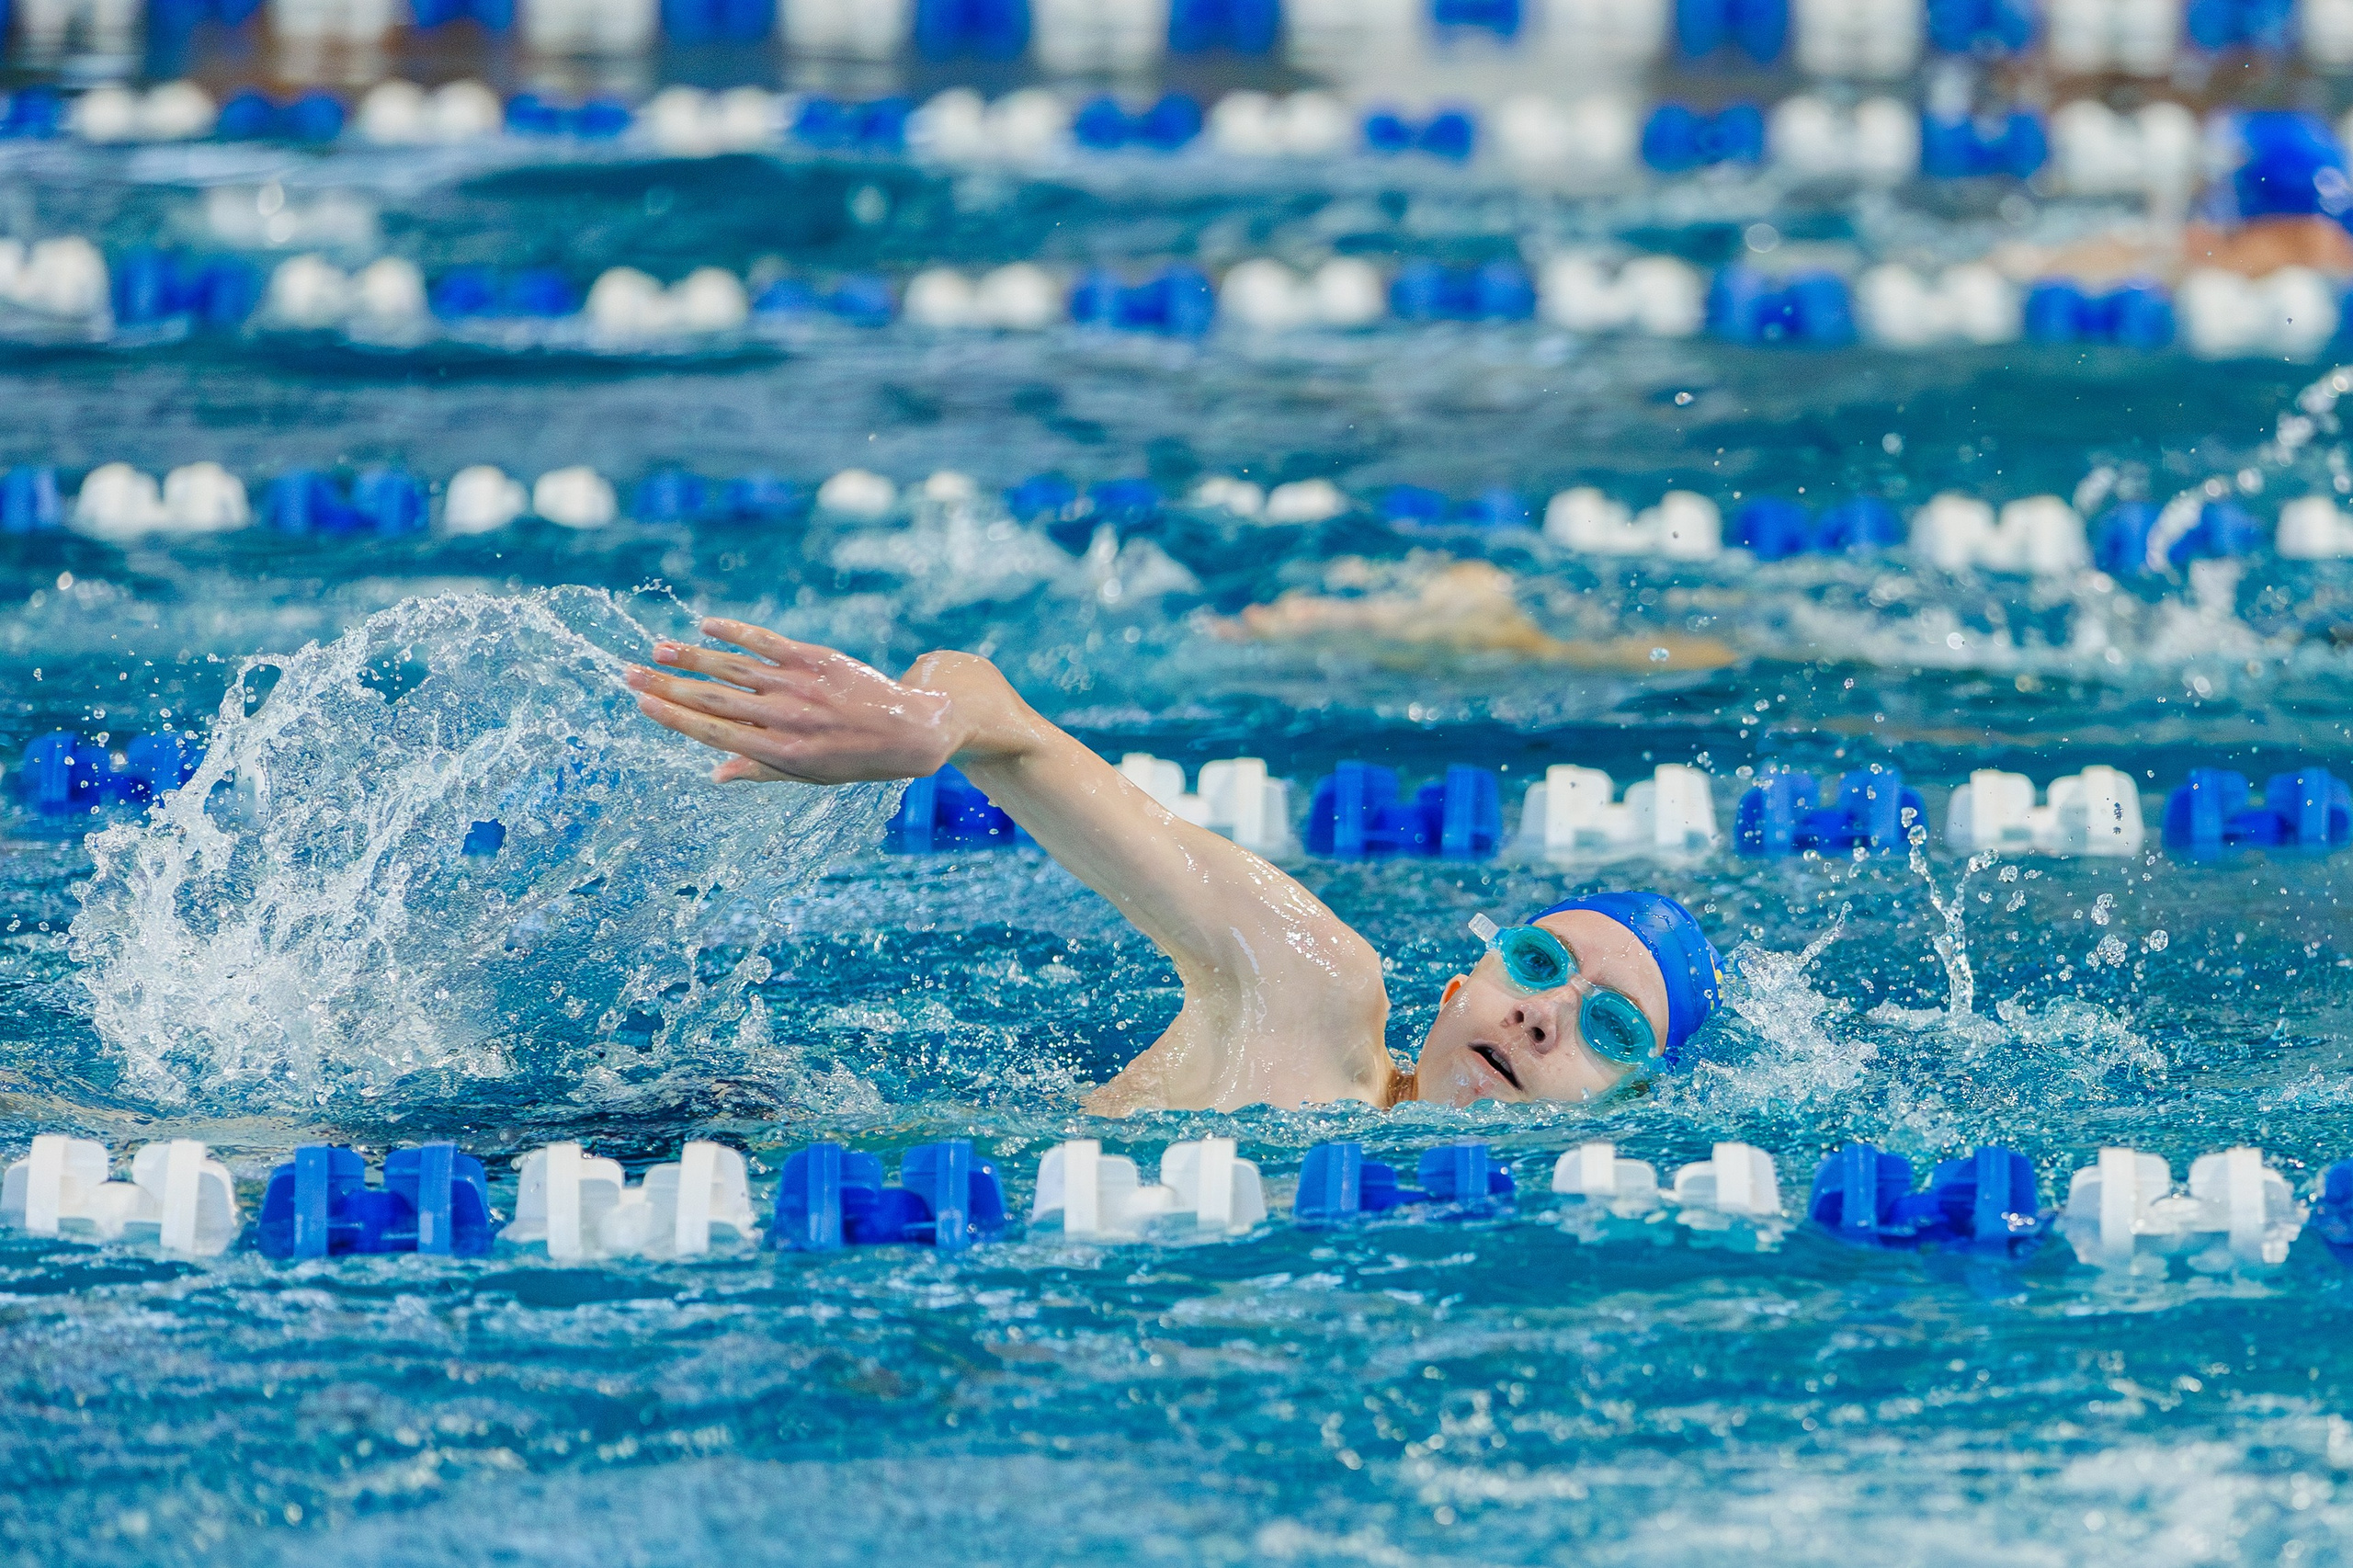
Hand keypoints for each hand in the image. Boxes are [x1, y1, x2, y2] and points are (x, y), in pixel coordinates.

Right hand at [626, 618, 960, 784]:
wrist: (911, 728)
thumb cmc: (855, 757)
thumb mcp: (809, 776)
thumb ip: (760, 769)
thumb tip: (714, 773)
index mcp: (778, 751)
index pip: (712, 731)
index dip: (674, 716)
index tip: (643, 703)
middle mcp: (784, 717)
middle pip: (712, 698)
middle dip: (667, 685)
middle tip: (630, 674)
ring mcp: (798, 684)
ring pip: (732, 667)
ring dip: (691, 657)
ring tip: (657, 650)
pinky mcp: (814, 658)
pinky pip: (765, 642)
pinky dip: (734, 632)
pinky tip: (705, 627)